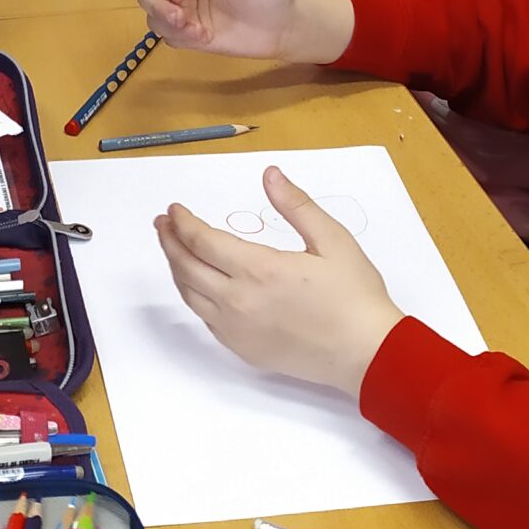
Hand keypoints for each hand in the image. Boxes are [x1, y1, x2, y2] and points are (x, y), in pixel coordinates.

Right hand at [139, 0, 307, 59]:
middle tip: (179, 16)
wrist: (287, 23)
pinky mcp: (193, 35)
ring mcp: (189, 11)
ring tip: (191, 29)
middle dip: (156, 3)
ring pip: (153, 15)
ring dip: (164, 21)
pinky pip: (168, 36)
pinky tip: (201, 37)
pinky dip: (176, 36)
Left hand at [154, 166, 402, 397]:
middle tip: (163, 224)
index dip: (183, 223)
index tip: (174, 209)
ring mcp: (237, 330)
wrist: (365, 354)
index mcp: (259, 270)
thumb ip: (296, 205)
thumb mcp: (333, 240)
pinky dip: (195, 296)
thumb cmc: (354, 296)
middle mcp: (238, 301)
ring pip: (190, 295)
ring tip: (174, 250)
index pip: (202, 241)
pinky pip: (206, 318)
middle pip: (186, 267)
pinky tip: (199, 284)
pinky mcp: (243, 349)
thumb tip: (269, 175)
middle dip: (170, 242)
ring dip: (177, 269)